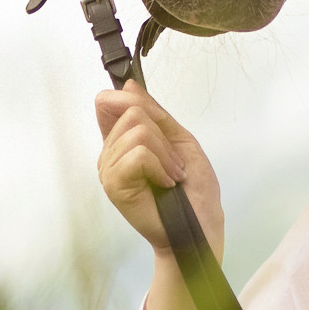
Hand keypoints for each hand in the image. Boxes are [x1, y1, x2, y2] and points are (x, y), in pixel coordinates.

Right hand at [95, 81, 223, 259]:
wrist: (201, 223)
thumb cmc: (193, 188)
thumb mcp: (178, 140)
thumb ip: (155, 114)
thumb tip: (129, 86)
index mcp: (123, 141)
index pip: (107, 103)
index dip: (129, 100)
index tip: (155, 118)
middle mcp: (110, 153)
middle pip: (131, 111)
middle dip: (163, 136)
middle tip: (173, 163)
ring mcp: (109, 169)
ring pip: (138, 131)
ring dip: (166, 154)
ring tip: (171, 176)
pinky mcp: (114, 185)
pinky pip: (138, 154)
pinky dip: (160, 166)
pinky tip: (165, 183)